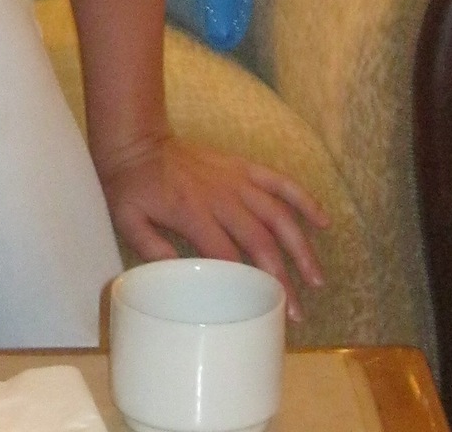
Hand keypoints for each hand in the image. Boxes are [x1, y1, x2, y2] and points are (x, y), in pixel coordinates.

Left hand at [99, 135, 329, 320]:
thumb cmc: (131, 185)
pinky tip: (323, 220)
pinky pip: (279, 180)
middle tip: (296, 312)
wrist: (136, 139)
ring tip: (317, 279)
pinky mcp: (243, 166)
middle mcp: (221, 196)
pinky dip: (303, 198)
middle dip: (282, 279)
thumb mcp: (128, 220)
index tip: (263, 311)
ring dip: (301, 247)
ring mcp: (236, 179)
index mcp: (192, 212)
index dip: (247, 285)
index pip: (228, 256)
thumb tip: (181, 278)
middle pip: (260, 241)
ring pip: (278, 214)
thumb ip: (151, 249)